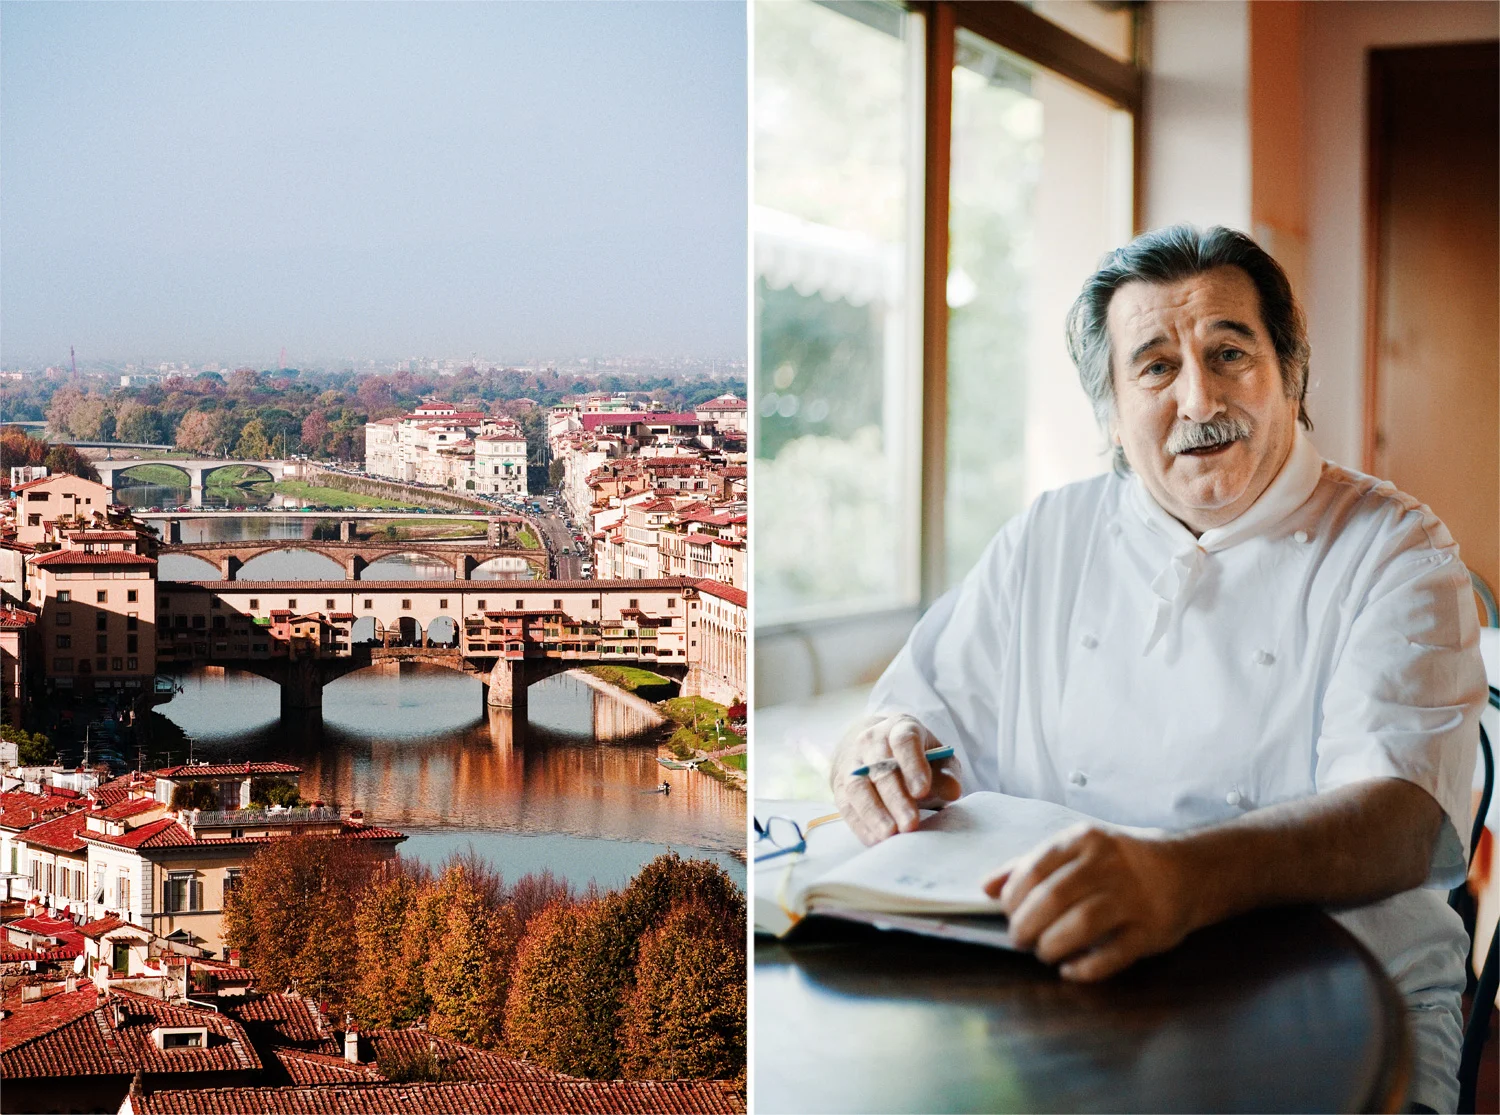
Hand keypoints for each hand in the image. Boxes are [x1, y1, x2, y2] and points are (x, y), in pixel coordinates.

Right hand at [831, 714, 961, 844]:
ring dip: (874, 813)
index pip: (904, 741)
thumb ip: (946, 773)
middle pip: (881, 768)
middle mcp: (871, 741)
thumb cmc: (913, 758)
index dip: (913, 765)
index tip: (922, 790)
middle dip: (896, 798)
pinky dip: (860, 824)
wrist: (873, 750)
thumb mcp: (936, 758)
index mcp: (900, 727)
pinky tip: (876, 840)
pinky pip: (846, 805)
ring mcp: (852, 762)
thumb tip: (953, 790)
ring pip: (858, 787)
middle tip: (911, 824)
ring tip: (890, 835)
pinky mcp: (840, 785)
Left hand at [983, 823, 1193, 980]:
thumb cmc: (1116, 862)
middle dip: (1027, 924)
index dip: (1014, 897)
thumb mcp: (1074, 851)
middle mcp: (1109, 864)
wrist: (1185, 870)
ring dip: (1052, 945)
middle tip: (1020, 939)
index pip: (1035, 869)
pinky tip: (1069, 970)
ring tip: (1043, 952)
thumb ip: (1029, 866)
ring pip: (1082, 924)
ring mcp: (1133, 897)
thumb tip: (986, 888)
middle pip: (1055, 898)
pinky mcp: (1152, 930)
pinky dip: (1085, 967)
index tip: (1008, 913)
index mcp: (1084, 840)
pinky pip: (1114, 954)